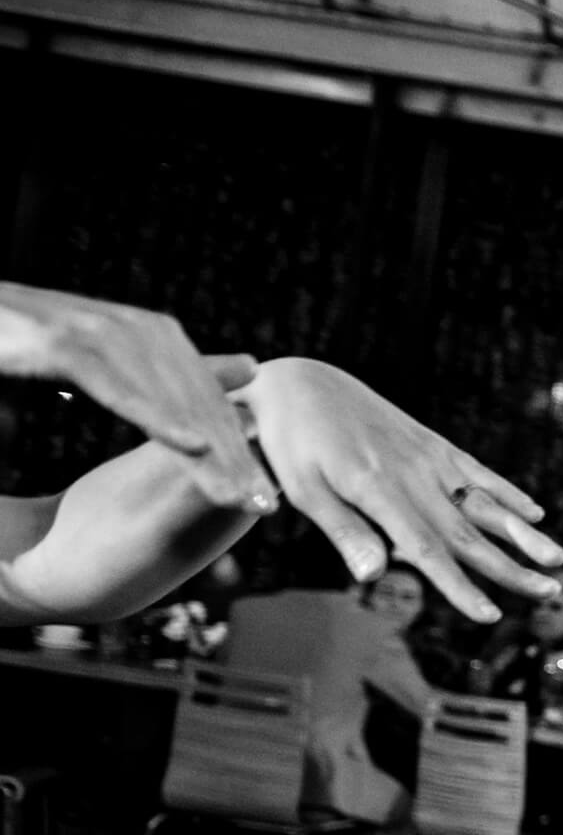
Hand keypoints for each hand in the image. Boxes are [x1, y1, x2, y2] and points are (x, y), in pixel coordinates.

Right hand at [0, 281, 275, 513]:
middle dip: (232, 456)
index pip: (205, 401)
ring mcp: (97, 331)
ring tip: (239, 492)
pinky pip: (117, 384)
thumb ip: (166, 375)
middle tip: (265, 506)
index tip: (266, 501)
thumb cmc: (25, 342)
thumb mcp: (101, 366)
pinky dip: (154, 414)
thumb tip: (249, 367)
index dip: (237, 449)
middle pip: (196, 402)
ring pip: (167, 398)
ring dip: (207, 448)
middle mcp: (133, 328)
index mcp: (148, 336)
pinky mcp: (59, 341)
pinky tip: (190, 446)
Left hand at [234, 358, 562, 621]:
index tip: (490, 615)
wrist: (302, 383)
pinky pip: (478, 472)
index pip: (426, 548)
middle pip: (468, 533)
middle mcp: (413, 474)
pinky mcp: (434, 445)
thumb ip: (345, 531)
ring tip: (558, 559)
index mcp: (377, 489)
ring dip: (523, 533)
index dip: (459, 585)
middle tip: (550, 593)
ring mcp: (429, 458)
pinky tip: (535, 512)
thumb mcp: (303, 489)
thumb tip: (374, 577)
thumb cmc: (293, 445)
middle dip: (511, 567)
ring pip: (484, 503)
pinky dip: (507, 492)